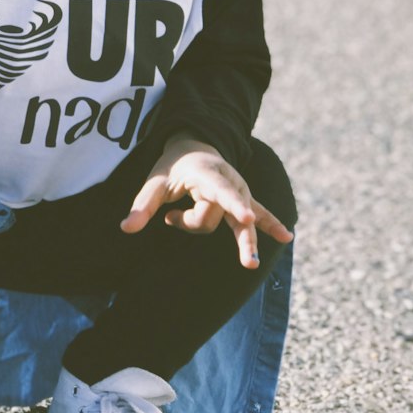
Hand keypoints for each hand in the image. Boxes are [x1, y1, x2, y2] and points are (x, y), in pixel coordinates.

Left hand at [121, 136, 293, 268]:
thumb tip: (125, 229)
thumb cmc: (173, 167)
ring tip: (248, 264)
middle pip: (219, 214)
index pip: (220, 190)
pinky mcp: (243, 200)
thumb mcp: (155, 181)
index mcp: (206, 173)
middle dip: (207, 227)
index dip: (231, 204)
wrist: (193, 148)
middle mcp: (228, 181)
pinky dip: (270, 224)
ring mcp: (239, 191)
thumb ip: (143, 204)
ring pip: (234, 222)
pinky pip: (260, 214)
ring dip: (225, 235)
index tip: (244, 217)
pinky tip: (286, 237)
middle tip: (224, 249)